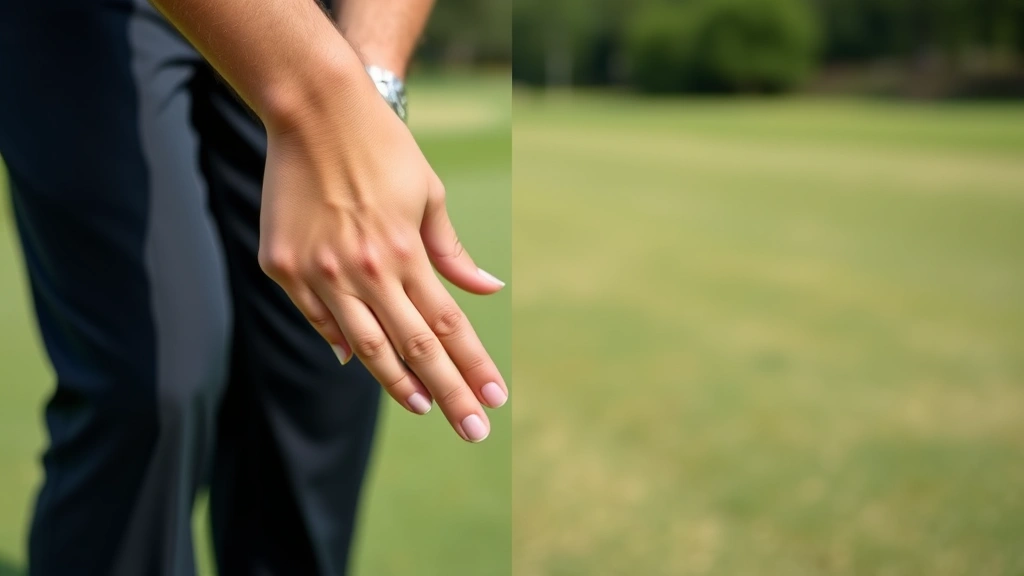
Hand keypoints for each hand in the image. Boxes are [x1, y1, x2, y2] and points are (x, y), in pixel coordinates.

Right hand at [257, 66, 506, 442]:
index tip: (496, 400)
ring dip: (397, 383)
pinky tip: (360, 364)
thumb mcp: (429, 194)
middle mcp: (365, 270)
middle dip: (448, 393)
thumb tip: (489, 290)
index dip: (474, 366)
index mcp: (406, 252)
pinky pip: (319, 318)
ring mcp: (320, 272)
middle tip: (473, 430)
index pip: (448, 326)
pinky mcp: (284, 267)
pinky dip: (341, 343)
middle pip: (415, 348)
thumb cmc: (382, 147)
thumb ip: (452, 252)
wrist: (312, 109)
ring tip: (423, 408)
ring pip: (365, 346)